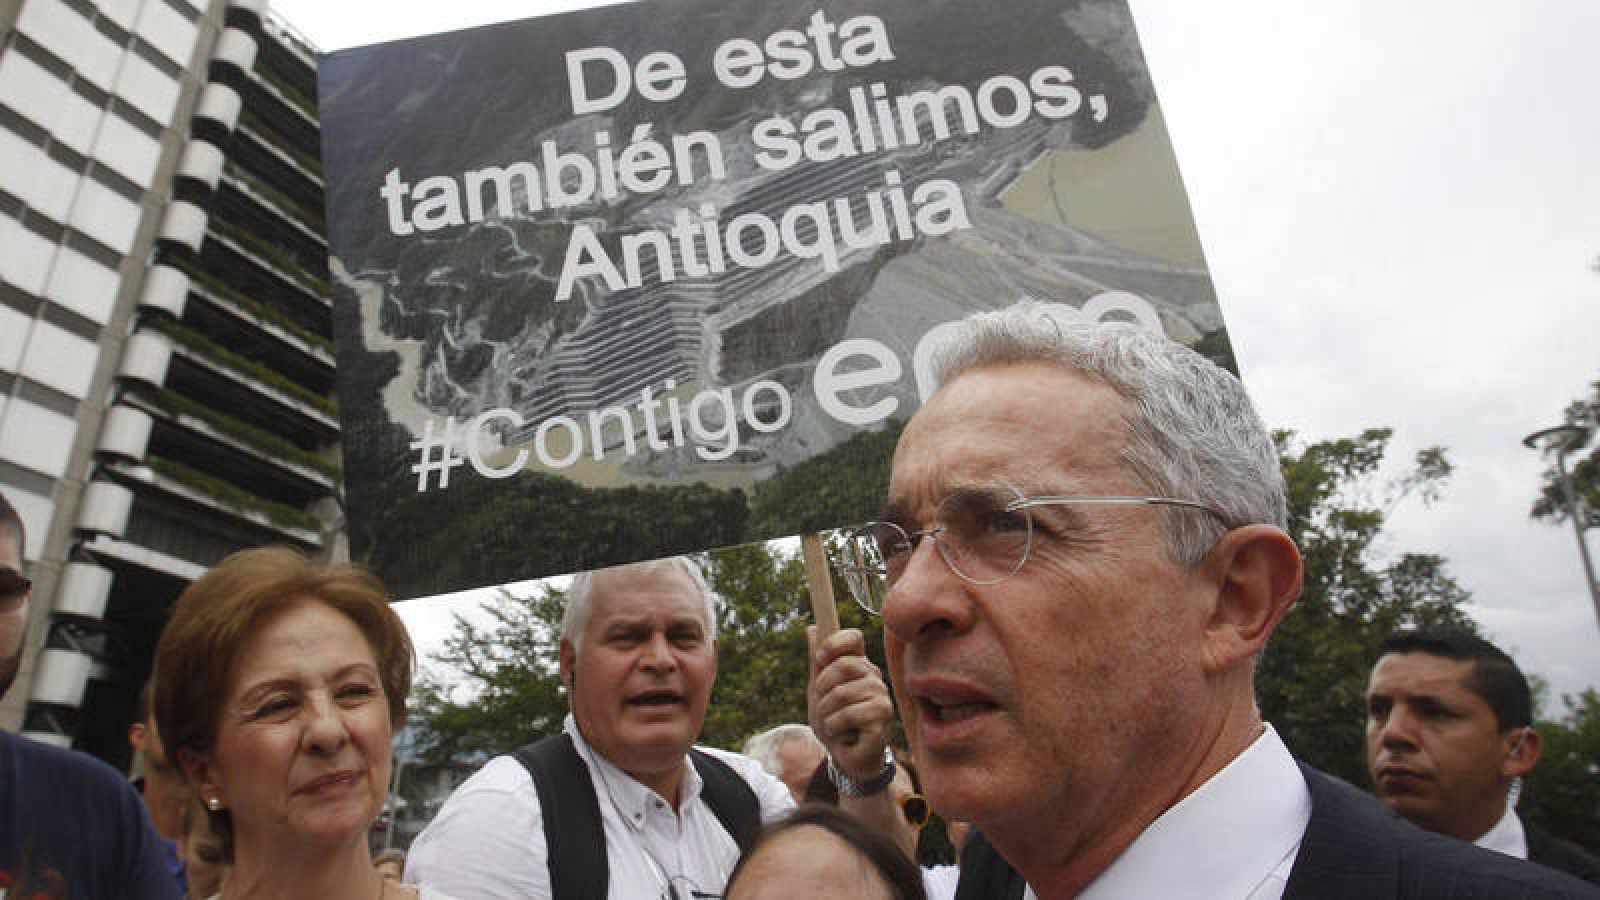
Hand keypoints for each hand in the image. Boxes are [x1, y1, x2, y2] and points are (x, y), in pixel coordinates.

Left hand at [807, 625, 892, 781]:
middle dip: (822, 689)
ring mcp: (881, 694)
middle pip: (842, 664)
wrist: (846, 758)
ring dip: (826, 713)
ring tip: (832, 723)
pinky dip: (835, 726)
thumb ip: (817, 662)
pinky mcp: (883, 714)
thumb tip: (811, 629)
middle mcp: (873, 676)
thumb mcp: (818, 690)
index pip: (854, 637)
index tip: (820, 657)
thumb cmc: (834, 722)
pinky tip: (841, 733)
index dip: (835, 642)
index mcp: (858, 665)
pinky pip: (849, 713)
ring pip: (842, 692)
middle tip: (823, 706)